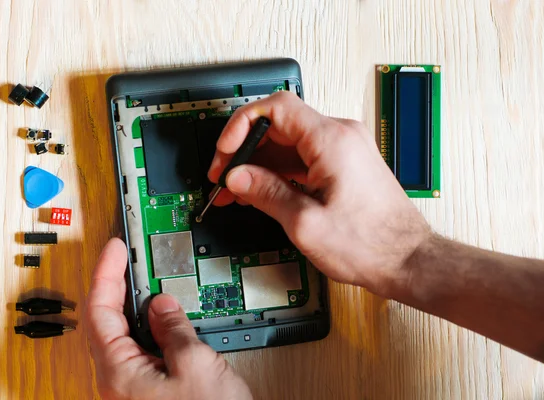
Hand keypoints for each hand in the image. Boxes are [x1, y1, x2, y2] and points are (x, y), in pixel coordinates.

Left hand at [85, 238, 251, 399]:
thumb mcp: (196, 365)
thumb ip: (174, 328)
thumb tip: (162, 305)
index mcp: (119, 372)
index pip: (99, 310)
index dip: (106, 273)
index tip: (116, 249)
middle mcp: (117, 382)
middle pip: (105, 322)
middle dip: (116, 287)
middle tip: (128, 261)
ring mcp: (131, 389)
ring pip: (123, 337)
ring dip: (135, 308)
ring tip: (147, 283)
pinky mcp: (147, 394)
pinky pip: (139, 352)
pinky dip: (149, 329)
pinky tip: (165, 320)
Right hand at [209, 91, 430, 296]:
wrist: (407, 260)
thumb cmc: (371, 244)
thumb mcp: (305, 223)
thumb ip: (266, 193)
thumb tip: (237, 177)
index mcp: (332, 141)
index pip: (276, 108)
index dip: (242, 125)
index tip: (227, 151)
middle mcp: (341, 137)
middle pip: (279, 126)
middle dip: (245, 151)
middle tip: (223, 178)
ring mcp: (344, 150)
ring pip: (288, 145)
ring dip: (259, 165)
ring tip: (234, 192)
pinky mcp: (344, 165)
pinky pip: (302, 159)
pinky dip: (278, 173)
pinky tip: (258, 193)